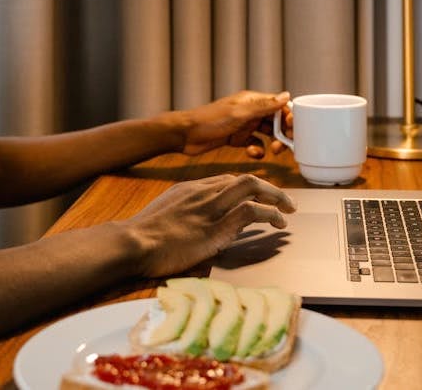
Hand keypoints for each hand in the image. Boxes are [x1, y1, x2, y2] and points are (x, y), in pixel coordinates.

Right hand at [125, 173, 295, 278]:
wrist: (133, 242)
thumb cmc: (142, 237)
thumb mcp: (163, 216)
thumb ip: (182, 216)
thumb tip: (193, 230)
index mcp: (190, 189)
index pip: (227, 180)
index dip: (248, 188)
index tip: (259, 198)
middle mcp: (203, 191)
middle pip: (244, 179)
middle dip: (268, 188)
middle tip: (284, 201)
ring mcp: (211, 207)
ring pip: (251, 186)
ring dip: (275, 196)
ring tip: (288, 210)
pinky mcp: (217, 226)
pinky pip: (251, 211)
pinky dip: (269, 214)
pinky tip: (278, 223)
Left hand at [175, 90, 290, 155]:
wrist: (185, 135)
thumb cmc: (209, 120)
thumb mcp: (239, 114)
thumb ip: (263, 106)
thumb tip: (286, 95)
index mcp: (252, 101)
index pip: (279, 105)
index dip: (289, 116)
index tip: (294, 130)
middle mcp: (250, 111)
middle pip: (275, 120)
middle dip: (284, 132)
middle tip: (287, 145)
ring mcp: (243, 125)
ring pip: (267, 134)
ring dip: (273, 143)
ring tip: (274, 151)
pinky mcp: (237, 138)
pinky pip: (255, 144)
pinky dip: (258, 150)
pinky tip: (253, 153)